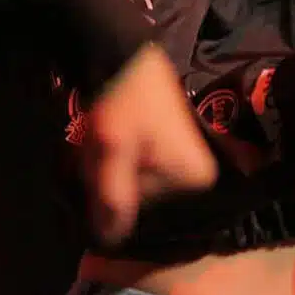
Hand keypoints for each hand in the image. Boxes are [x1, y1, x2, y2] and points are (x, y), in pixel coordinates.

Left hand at [78, 45, 218, 245]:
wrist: (122, 52)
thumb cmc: (123, 101)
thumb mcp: (112, 151)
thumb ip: (112, 199)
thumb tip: (109, 242)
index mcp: (194, 178)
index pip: (144, 214)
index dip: (112, 198)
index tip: (98, 168)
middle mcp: (199, 174)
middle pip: (143, 200)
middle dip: (111, 184)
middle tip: (95, 152)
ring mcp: (186, 160)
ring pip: (137, 186)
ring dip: (110, 172)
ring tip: (99, 142)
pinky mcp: (172, 148)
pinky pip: (139, 170)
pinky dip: (118, 161)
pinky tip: (107, 141)